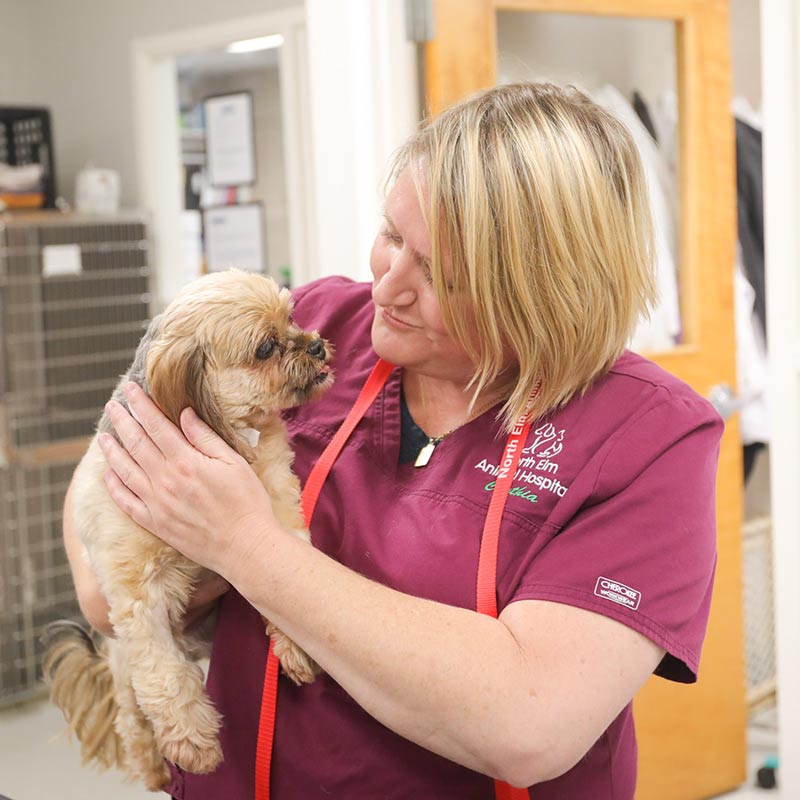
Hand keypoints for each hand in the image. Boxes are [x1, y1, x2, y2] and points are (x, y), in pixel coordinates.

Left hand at [99, 382, 276, 582]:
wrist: (246, 546)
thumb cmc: (247, 502)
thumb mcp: (234, 462)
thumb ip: (206, 438)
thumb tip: (184, 415)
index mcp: (186, 462)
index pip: (156, 426)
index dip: (141, 406)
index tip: (131, 390)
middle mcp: (165, 481)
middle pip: (136, 444)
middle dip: (123, 421)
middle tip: (112, 405)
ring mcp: (157, 504)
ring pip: (125, 471)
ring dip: (112, 451)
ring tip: (103, 436)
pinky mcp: (156, 524)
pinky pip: (127, 503)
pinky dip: (114, 487)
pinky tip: (109, 475)